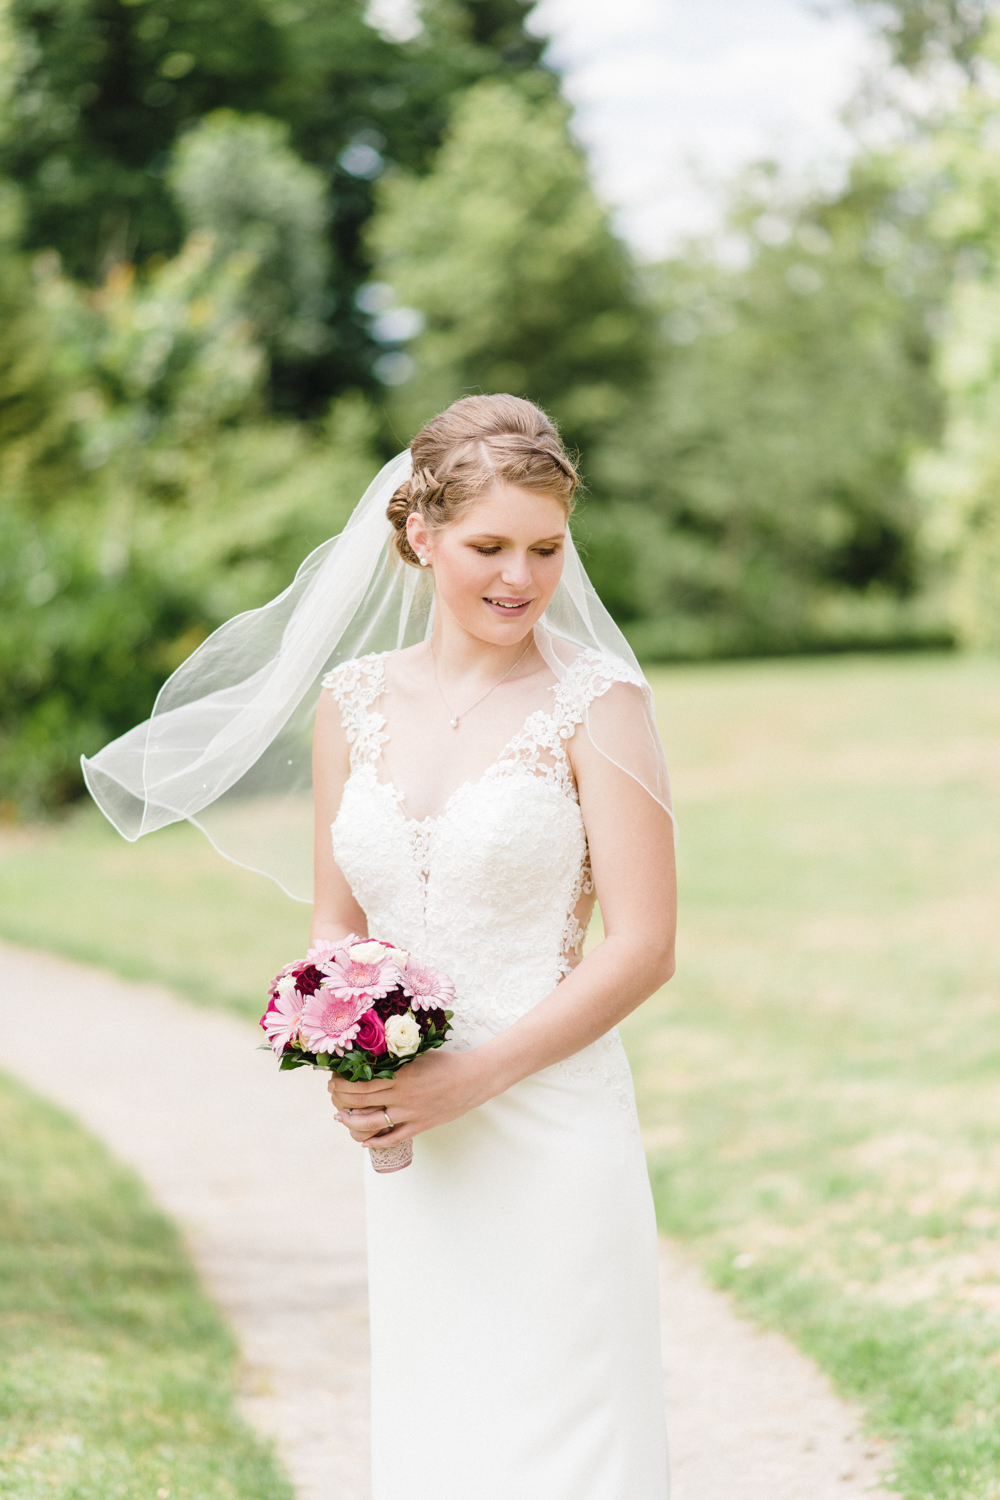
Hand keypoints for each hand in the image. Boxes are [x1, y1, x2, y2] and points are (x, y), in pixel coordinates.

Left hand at [328, 1049, 488, 1149]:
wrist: (474, 1079)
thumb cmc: (446, 1062)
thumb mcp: (418, 1053)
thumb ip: (396, 1057)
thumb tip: (371, 1056)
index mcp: (399, 1074)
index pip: (360, 1081)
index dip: (342, 1082)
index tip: (333, 1079)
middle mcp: (401, 1095)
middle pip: (360, 1101)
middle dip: (340, 1098)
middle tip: (332, 1095)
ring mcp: (410, 1113)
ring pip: (370, 1123)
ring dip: (350, 1122)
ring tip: (341, 1117)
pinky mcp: (419, 1126)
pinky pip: (392, 1138)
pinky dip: (375, 1141)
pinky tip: (364, 1140)